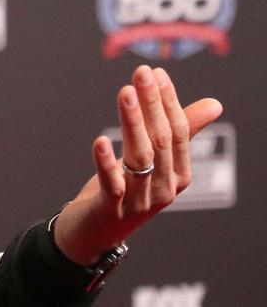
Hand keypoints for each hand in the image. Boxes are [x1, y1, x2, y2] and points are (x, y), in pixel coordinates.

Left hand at [54, 65, 222, 265]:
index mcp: (177, 175)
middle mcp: (164, 188)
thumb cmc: (124, 191)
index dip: (168, 102)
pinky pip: (112, 183)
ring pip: (140, 157)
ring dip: (132, 122)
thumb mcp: (152, 161)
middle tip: (141, 73)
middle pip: (160, 141)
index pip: (179, 133)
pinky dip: (106, 162)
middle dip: (151, 104)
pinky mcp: (111, 209)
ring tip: (125, 92)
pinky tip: (100, 140)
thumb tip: (215, 104)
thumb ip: (180, 133)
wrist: (92, 233)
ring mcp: (139, 201)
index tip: (156, 73)